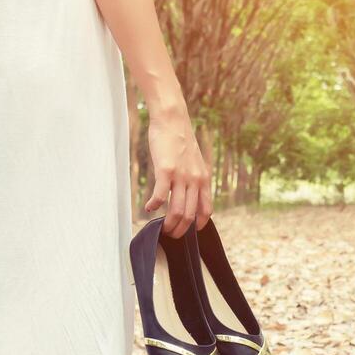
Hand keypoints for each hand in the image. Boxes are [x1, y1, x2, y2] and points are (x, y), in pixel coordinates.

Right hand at [144, 109, 210, 238]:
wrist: (173, 120)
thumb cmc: (180, 140)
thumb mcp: (195, 162)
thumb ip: (193, 179)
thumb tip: (187, 195)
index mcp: (204, 179)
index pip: (206, 210)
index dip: (199, 225)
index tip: (191, 230)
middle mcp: (195, 180)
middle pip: (190, 215)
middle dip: (181, 230)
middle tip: (171, 234)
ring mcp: (181, 176)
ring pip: (177, 211)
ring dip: (168, 224)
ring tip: (161, 228)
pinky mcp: (166, 171)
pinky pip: (160, 196)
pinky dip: (153, 206)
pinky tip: (148, 208)